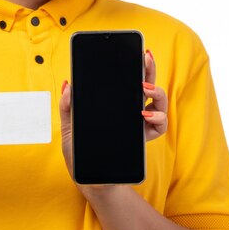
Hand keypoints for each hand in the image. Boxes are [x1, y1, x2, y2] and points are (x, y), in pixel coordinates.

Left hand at [59, 51, 168, 177]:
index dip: (136, 66)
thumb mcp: (69, 127)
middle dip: (150, 70)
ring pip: (159, 103)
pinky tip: (145, 115)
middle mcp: (131, 112)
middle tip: (146, 58)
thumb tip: (68, 84)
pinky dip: (157, 118)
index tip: (138, 51)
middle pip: (148, 85)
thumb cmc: (79, 152)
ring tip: (145, 89)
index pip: (129, 81)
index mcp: (116, 105)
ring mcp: (140, 125)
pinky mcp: (144, 139)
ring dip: (157, 92)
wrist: (87, 178)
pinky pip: (160, 126)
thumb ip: (68, 106)